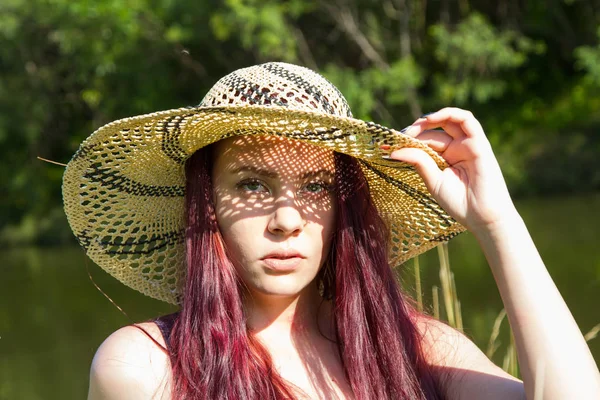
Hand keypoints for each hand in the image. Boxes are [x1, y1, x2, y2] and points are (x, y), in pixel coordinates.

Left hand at [387, 107, 517, 232]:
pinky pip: (467, 120)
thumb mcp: (433, 180)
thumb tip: (393, 151)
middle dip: (415, 131)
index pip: (425, 142)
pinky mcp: (479, 143)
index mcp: (445, 159)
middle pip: (433, 132)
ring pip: (450, 120)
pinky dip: (449, 114)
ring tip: (413, 128)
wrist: (483, 217)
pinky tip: (430, 119)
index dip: (407, 141)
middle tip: (399, 137)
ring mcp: (468, 145)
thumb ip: (418, 162)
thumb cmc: (459, 202)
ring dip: (431, 118)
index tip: (387, 146)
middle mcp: (456, 149)